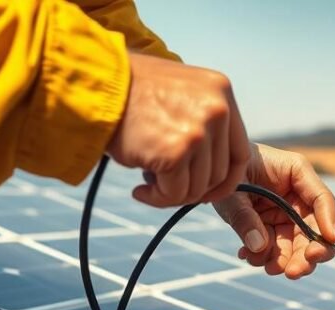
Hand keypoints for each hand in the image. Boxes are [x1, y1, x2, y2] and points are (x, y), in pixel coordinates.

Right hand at [107, 54, 248, 206]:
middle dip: (194, 190)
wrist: (93, 84)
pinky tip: (140, 191)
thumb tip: (213, 168)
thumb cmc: (129, 93)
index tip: (207, 192)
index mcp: (221, 92)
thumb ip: (203, 121)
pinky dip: (157, 199)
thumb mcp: (179, 93)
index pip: (240, 151)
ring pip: (198, 188)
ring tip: (148, 184)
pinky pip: (175, 193)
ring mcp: (199, 132)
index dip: (226, 180)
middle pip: (220, 174)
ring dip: (172, 194)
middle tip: (167, 188)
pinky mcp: (175, 152)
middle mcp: (217, 110)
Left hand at [214, 144, 334, 278]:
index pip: (321, 198)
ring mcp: (287, 214)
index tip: (330, 241)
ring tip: (263, 265)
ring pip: (297, 246)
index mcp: (296, 172)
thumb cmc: (225, 169)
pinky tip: (245, 255)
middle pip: (314, 230)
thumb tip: (260, 247)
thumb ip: (244, 217)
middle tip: (293, 272)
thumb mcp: (230, 191)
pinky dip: (263, 257)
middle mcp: (298, 196)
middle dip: (305, 255)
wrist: (213, 171)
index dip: (328, 220)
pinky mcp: (274, 228)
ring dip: (282, 262)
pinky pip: (276, 250)